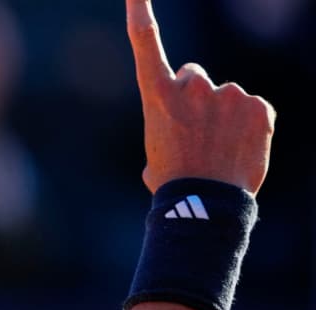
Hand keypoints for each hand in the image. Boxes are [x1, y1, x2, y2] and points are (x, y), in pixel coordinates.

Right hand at [127, 0, 275, 195]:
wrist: (205, 205)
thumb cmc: (172, 184)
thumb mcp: (155, 152)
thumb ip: (165, 128)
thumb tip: (177, 137)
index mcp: (157, 95)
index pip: (144, 43)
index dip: (139, 12)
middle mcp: (191, 86)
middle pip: (194, 76)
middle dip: (195, 97)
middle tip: (195, 133)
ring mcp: (226, 94)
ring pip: (225, 96)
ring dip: (223, 115)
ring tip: (217, 148)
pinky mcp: (256, 105)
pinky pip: (254, 109)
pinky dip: (249, 125)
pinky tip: (239, 148)